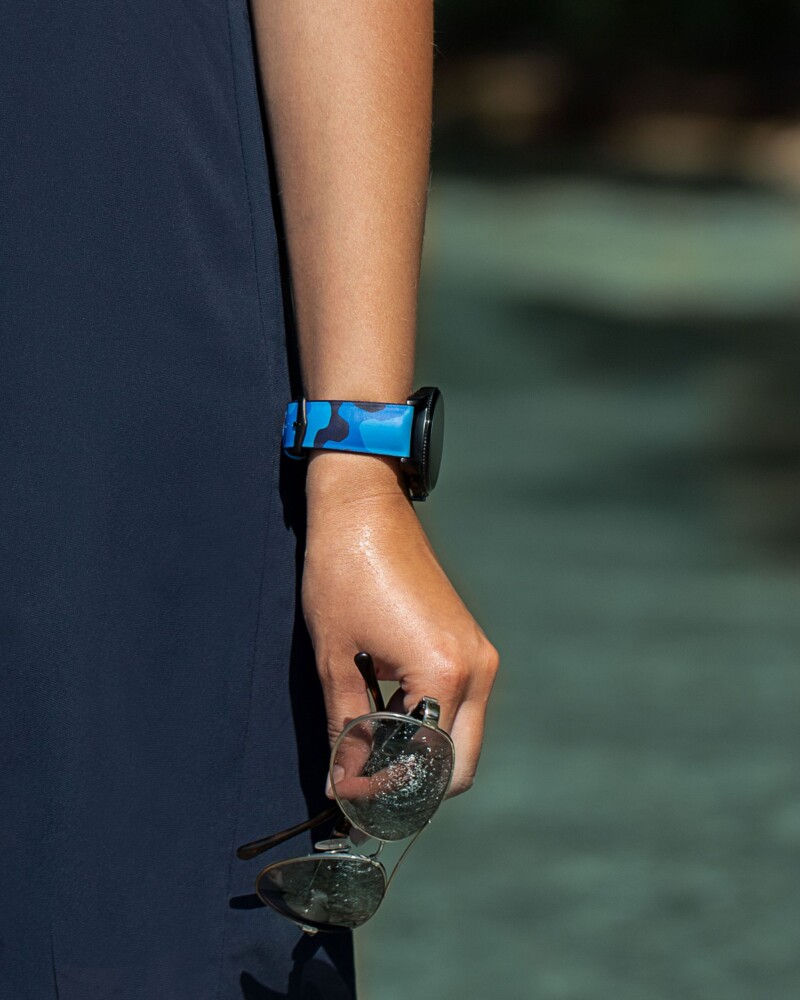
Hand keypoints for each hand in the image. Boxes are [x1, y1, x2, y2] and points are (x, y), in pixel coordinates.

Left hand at [302, 452, 498, 796]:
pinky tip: (386, 712)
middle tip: (366, 786)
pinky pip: (461, 704)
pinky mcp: (470, 642)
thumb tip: (344, 780)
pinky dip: (430, 723)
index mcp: (444, 673)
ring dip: (423, 755)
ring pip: (464, 735)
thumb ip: (344, 727)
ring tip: (368, 750)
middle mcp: (476, 668)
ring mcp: (479, 653)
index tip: (350, 796)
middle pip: (463, 763)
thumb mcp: (336, 658)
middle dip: (418, 786)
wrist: (364, 509)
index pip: (433, 767)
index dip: (390, 792)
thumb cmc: (344, 574)